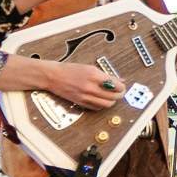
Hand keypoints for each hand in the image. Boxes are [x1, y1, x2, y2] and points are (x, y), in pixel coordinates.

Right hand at [0, 54, 127, 112]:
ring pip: (107, 104)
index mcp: (93, 76)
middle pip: (113, 97)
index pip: (115, 85)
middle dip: (120, 95)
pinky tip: (101, 99)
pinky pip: (97, 108)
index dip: (122, 87)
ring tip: (112, 96)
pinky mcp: (81, 103)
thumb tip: (119, 79)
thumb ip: (105, 75)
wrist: (54, 76)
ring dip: (112, 101)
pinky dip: (102, 104)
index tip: (123, 85)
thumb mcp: (90, 68)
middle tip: (120, 92)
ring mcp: (85, 97)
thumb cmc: (70, 70)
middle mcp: (90, 87)